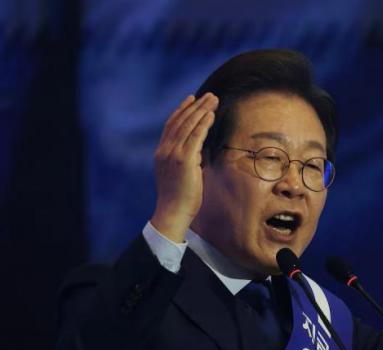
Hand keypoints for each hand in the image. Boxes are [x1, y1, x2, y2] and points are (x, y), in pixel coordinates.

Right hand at [150, 93, 218, 241]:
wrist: (173, 212)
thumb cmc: (180, 198)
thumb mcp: (183, 174)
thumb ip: (189, 160)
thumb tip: (200, 151)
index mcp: (161, 153)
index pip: (171, 125)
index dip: (181, 110)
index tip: (191, 99)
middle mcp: (164, 150)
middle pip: (180, 121)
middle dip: (195, 106)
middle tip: (208, 95)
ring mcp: (173, 154)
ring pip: (188, 125)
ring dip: (202, 110)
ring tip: (213, 99)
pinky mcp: (184, 160)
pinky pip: (195, 136)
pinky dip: (203, 123)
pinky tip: (211, 115)